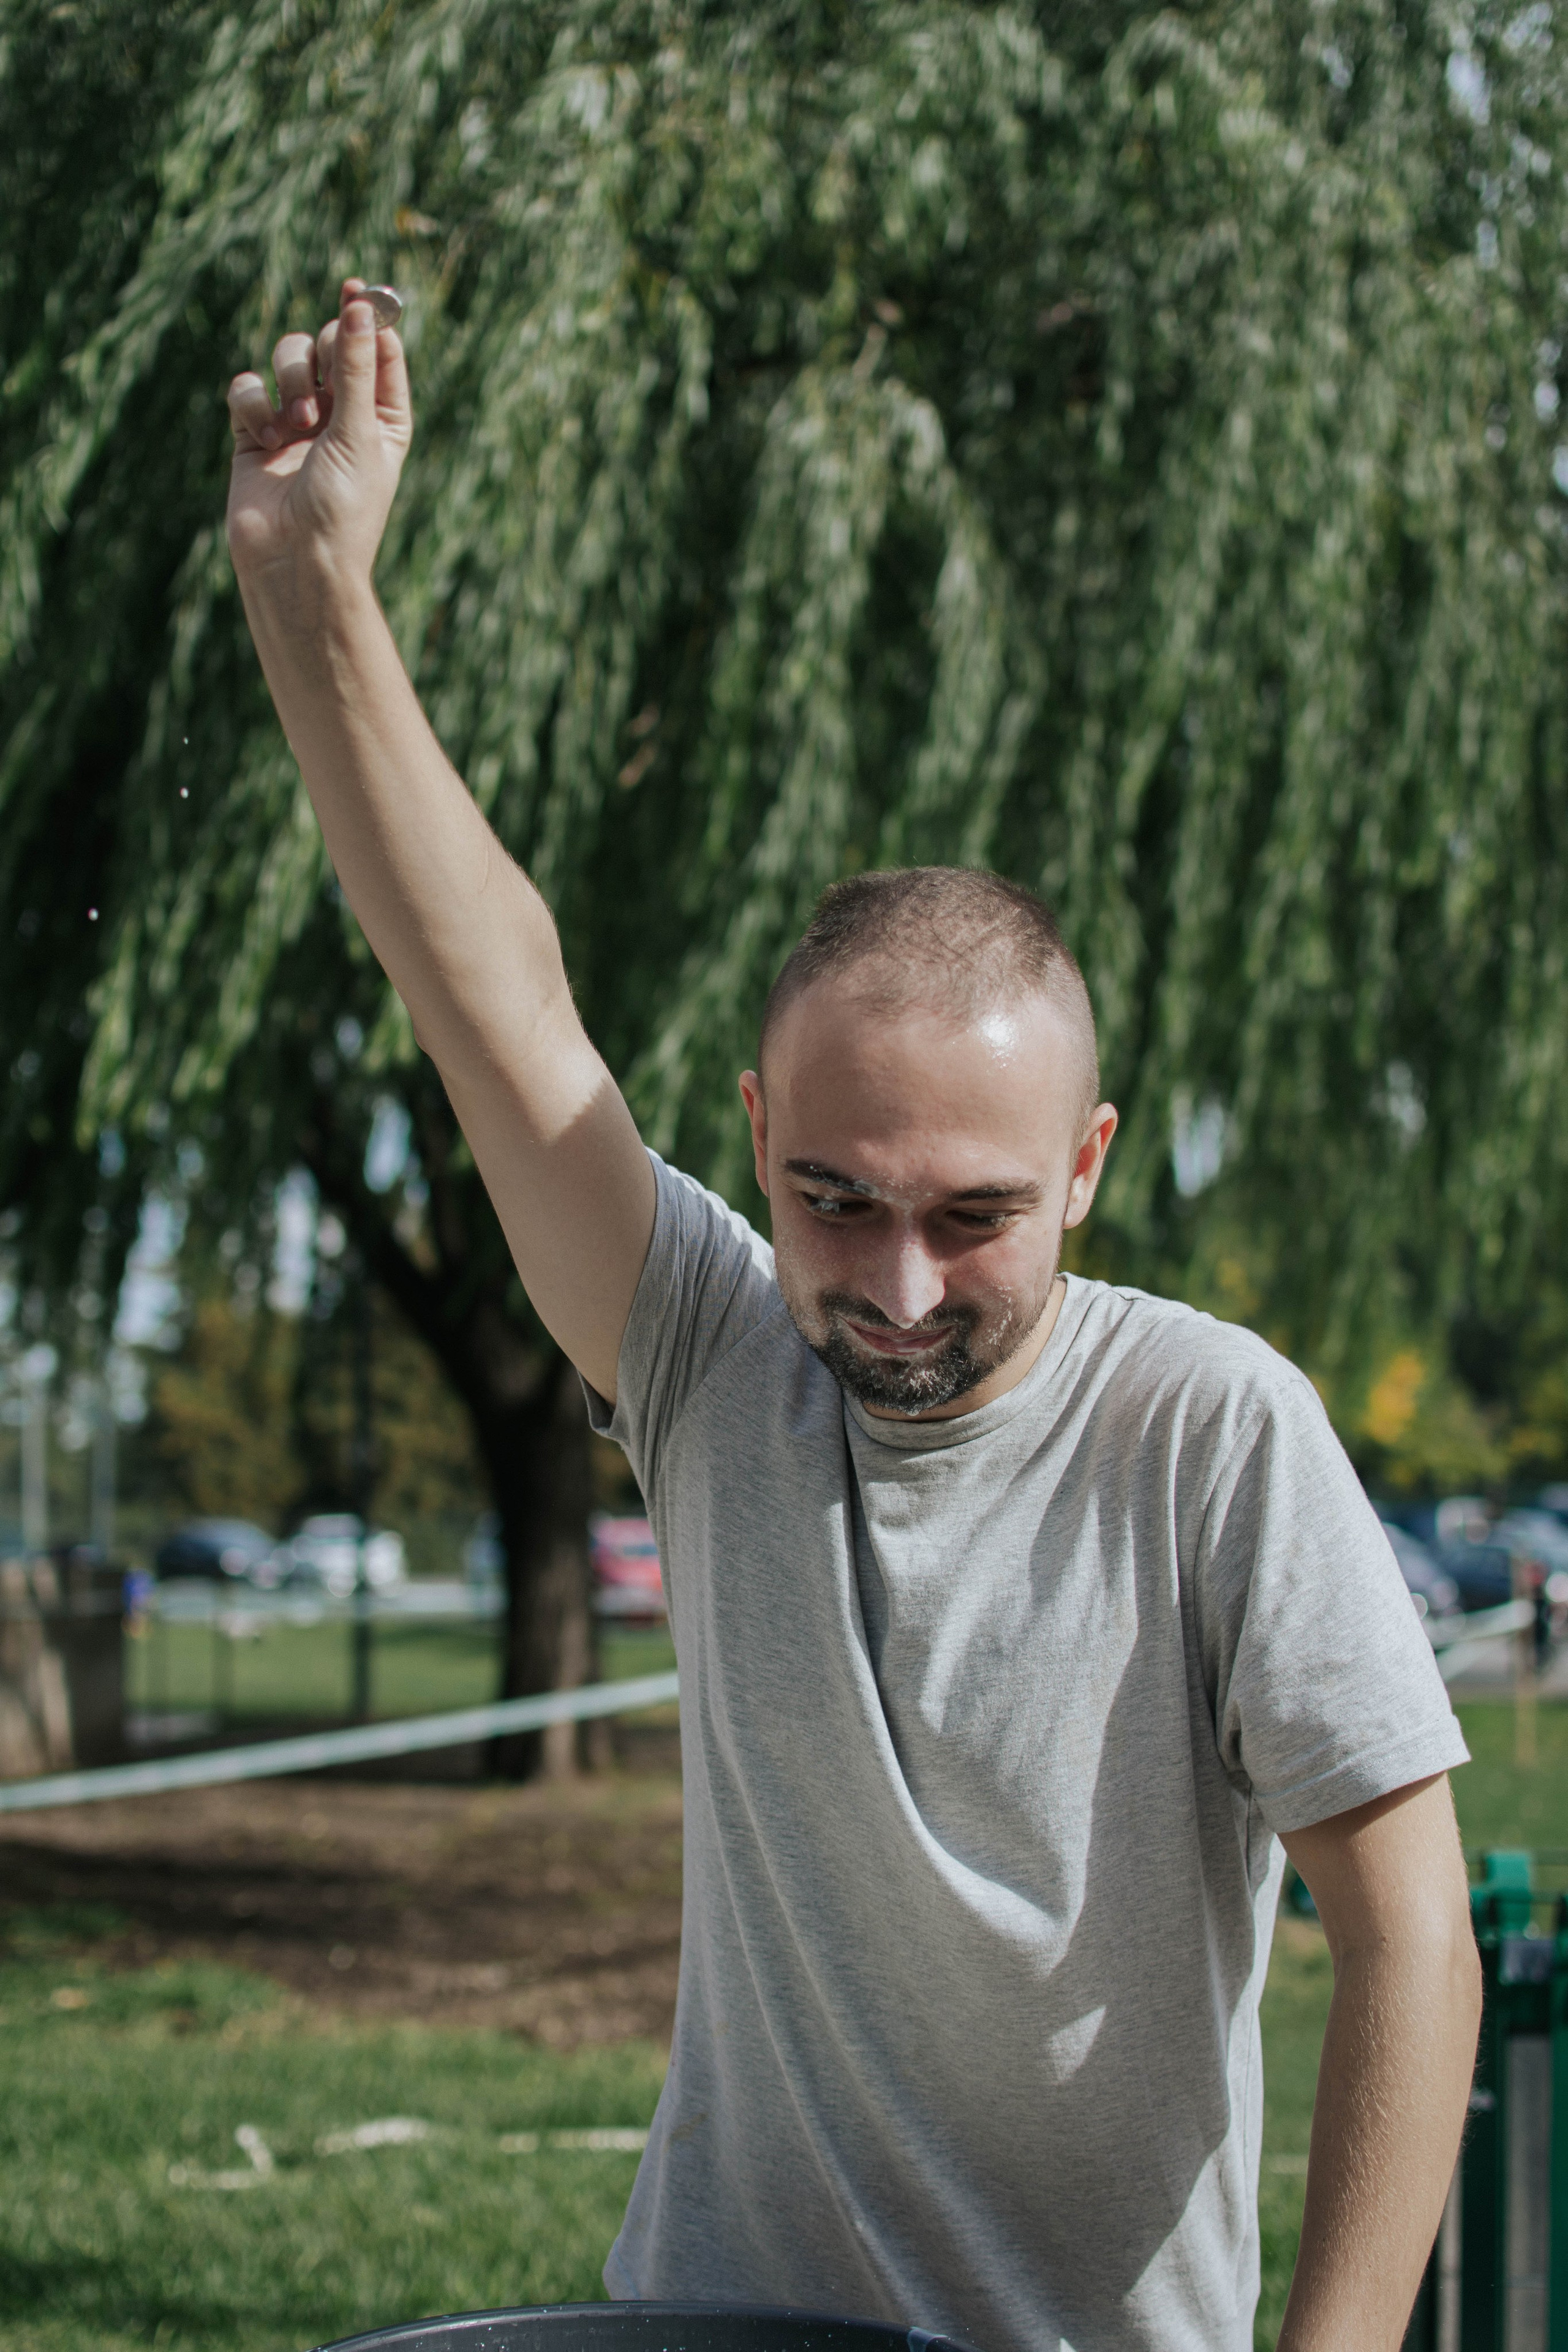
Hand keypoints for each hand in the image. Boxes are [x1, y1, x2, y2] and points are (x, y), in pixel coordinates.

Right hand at [226, 277, 411, 603]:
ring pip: (286, 358)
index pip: (378, 348)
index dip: (368, 317)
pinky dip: (253, 405)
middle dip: (322, 354)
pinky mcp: (254, 434)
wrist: (295, 564)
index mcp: (383, 416)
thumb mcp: (360, 433)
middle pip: (328, 343)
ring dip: (288, 380)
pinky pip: (246, 389)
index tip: (358, 290)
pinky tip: (265, 438)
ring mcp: (295, 422)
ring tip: (297, 425)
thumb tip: (361, 305)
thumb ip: (356, 367)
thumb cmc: (343, 510)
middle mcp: (342, 415)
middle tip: (325, 386)